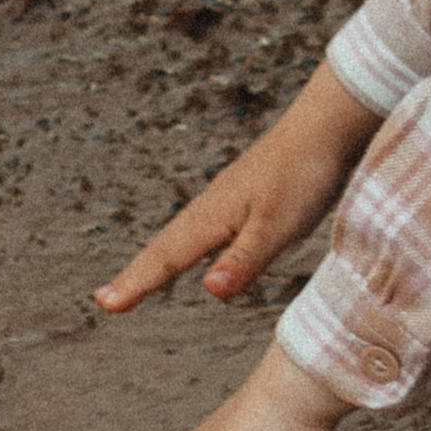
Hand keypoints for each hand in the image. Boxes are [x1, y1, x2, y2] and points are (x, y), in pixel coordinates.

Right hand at [96, 61, 383, 314]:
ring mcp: (226, 201)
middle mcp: (211, 208)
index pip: (167, 258)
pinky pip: (203, 230)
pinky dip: (187, 247)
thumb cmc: (304, 174)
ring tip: (137, 281)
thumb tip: (210, 291)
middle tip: (104, 300)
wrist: (326, 125)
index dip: (137, 283)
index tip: (104, 305)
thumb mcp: (279, 224)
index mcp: (213, 216)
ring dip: (157, 261)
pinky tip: (197, 251)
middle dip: (135, 274)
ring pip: (182, 236)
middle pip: (164, 246)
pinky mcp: (244, 199)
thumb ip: (246, 258)